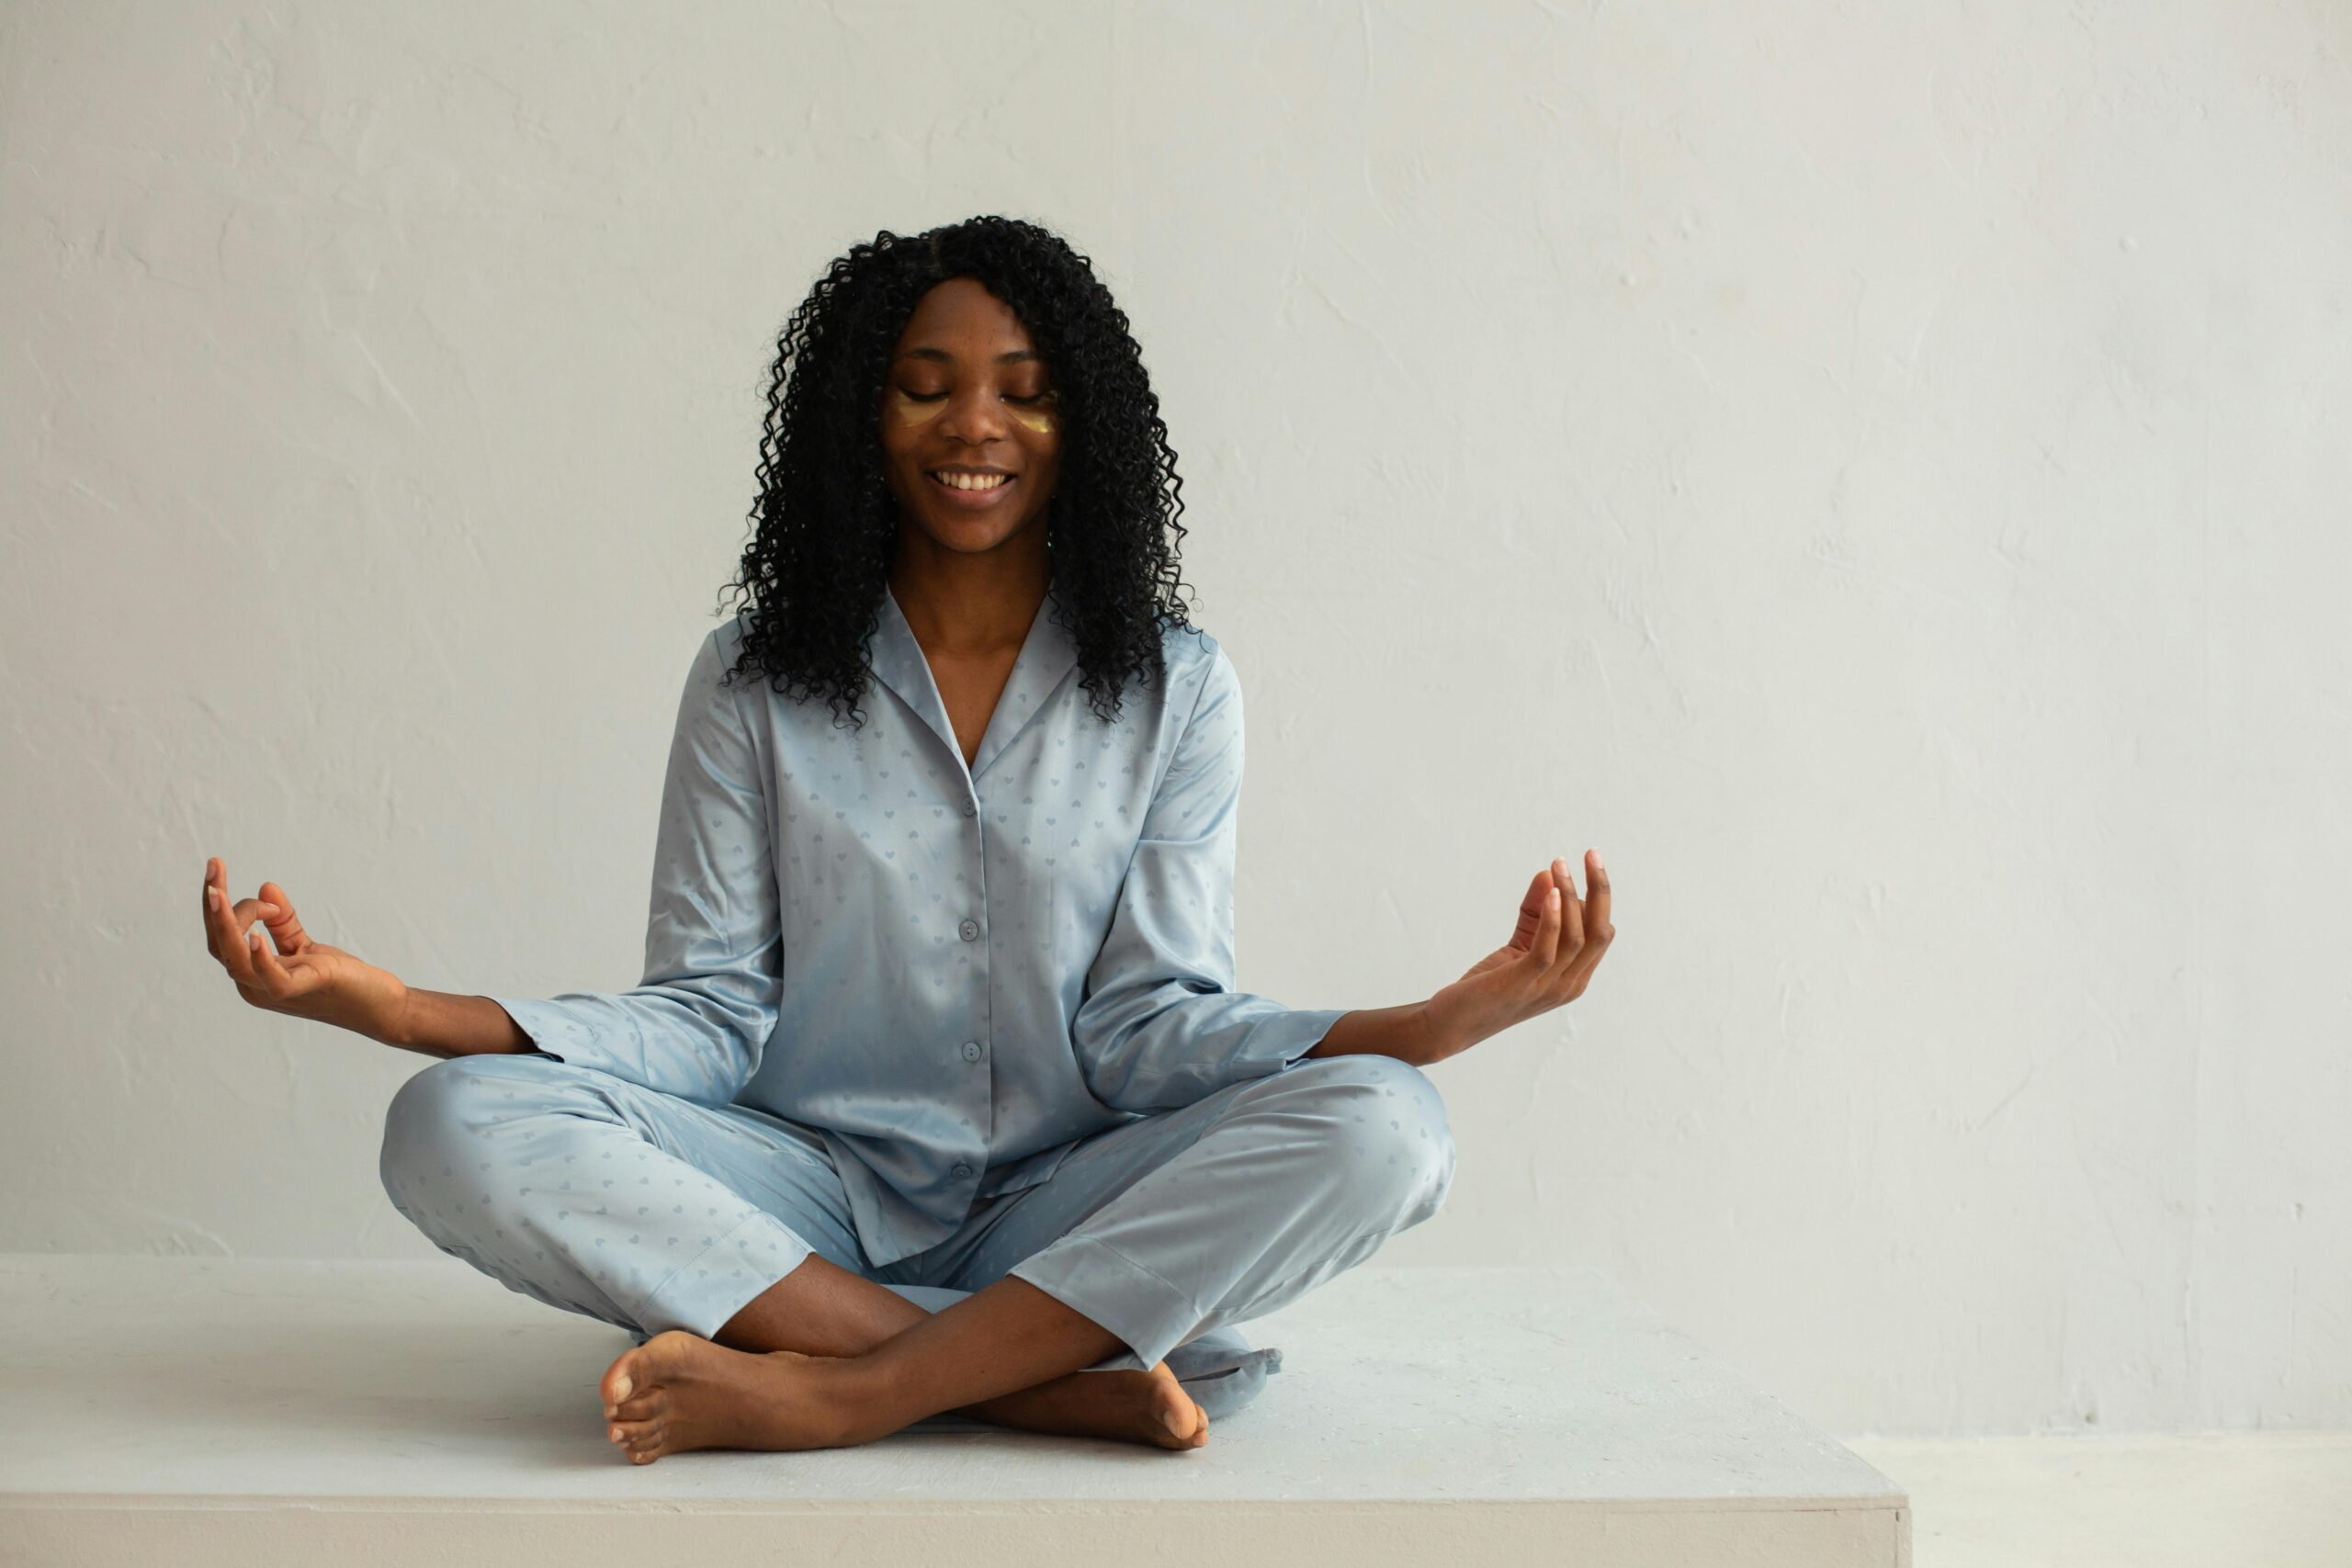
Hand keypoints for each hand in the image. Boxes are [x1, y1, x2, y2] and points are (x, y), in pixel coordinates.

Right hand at [200, 856, 410, 1039]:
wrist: (379, 1007)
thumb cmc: (339, 979)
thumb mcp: (304, 945)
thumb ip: (282, 921)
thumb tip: (266, 886)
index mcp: (252, 975)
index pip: (221, 939)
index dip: (221, 907)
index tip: (250, 885)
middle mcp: (254, 987)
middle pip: (219, 945)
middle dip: (212, 906)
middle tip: (213, 865)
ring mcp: (275, 992)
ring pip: (235, 959)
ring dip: (225, 924)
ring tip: (217, 893)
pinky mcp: (304, 989)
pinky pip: (273, 980)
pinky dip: (261, 959)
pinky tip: (255, 936)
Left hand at [1421, 850, 1613, 1063]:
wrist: (1452, 1024)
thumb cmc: (1488, 986)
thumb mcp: (1518, 945)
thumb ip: (1534, 913)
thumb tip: (1547, 874)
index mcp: (1574, 977)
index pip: (1602, 933)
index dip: (1598, 898)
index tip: (1584, 864)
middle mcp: (1569, 985)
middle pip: (1600, 932)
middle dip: (1601, 889)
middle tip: (1592, 854)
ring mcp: (1548, 987)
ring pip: (1577, 936)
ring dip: (1571, 895)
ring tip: (1559, 864)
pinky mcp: (1522, 983)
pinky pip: (1548, 948)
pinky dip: (1553, 919)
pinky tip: (1551, 892)